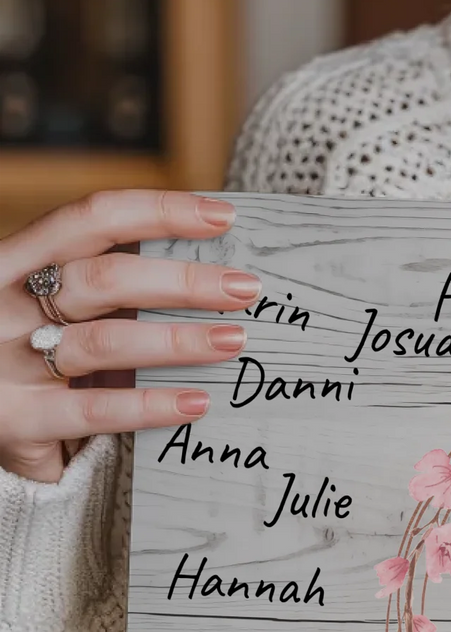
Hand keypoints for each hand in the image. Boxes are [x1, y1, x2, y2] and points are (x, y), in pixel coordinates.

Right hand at [0, 190, 258, 482]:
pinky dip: (151, 404)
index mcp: (16, 261)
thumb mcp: (54, 305)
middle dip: (183, 281)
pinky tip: (197, 403)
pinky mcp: (16, 419)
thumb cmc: (30, 352)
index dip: (159, 212)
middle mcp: (4, 303)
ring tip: (234, 340)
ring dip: (179, 340)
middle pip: (103, 279)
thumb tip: (211, 271)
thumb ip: (108, 286)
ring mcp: (6, 362)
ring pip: (105, 342)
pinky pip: (95, 409)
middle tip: (246, 289)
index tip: (222, 217)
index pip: (91, 219)